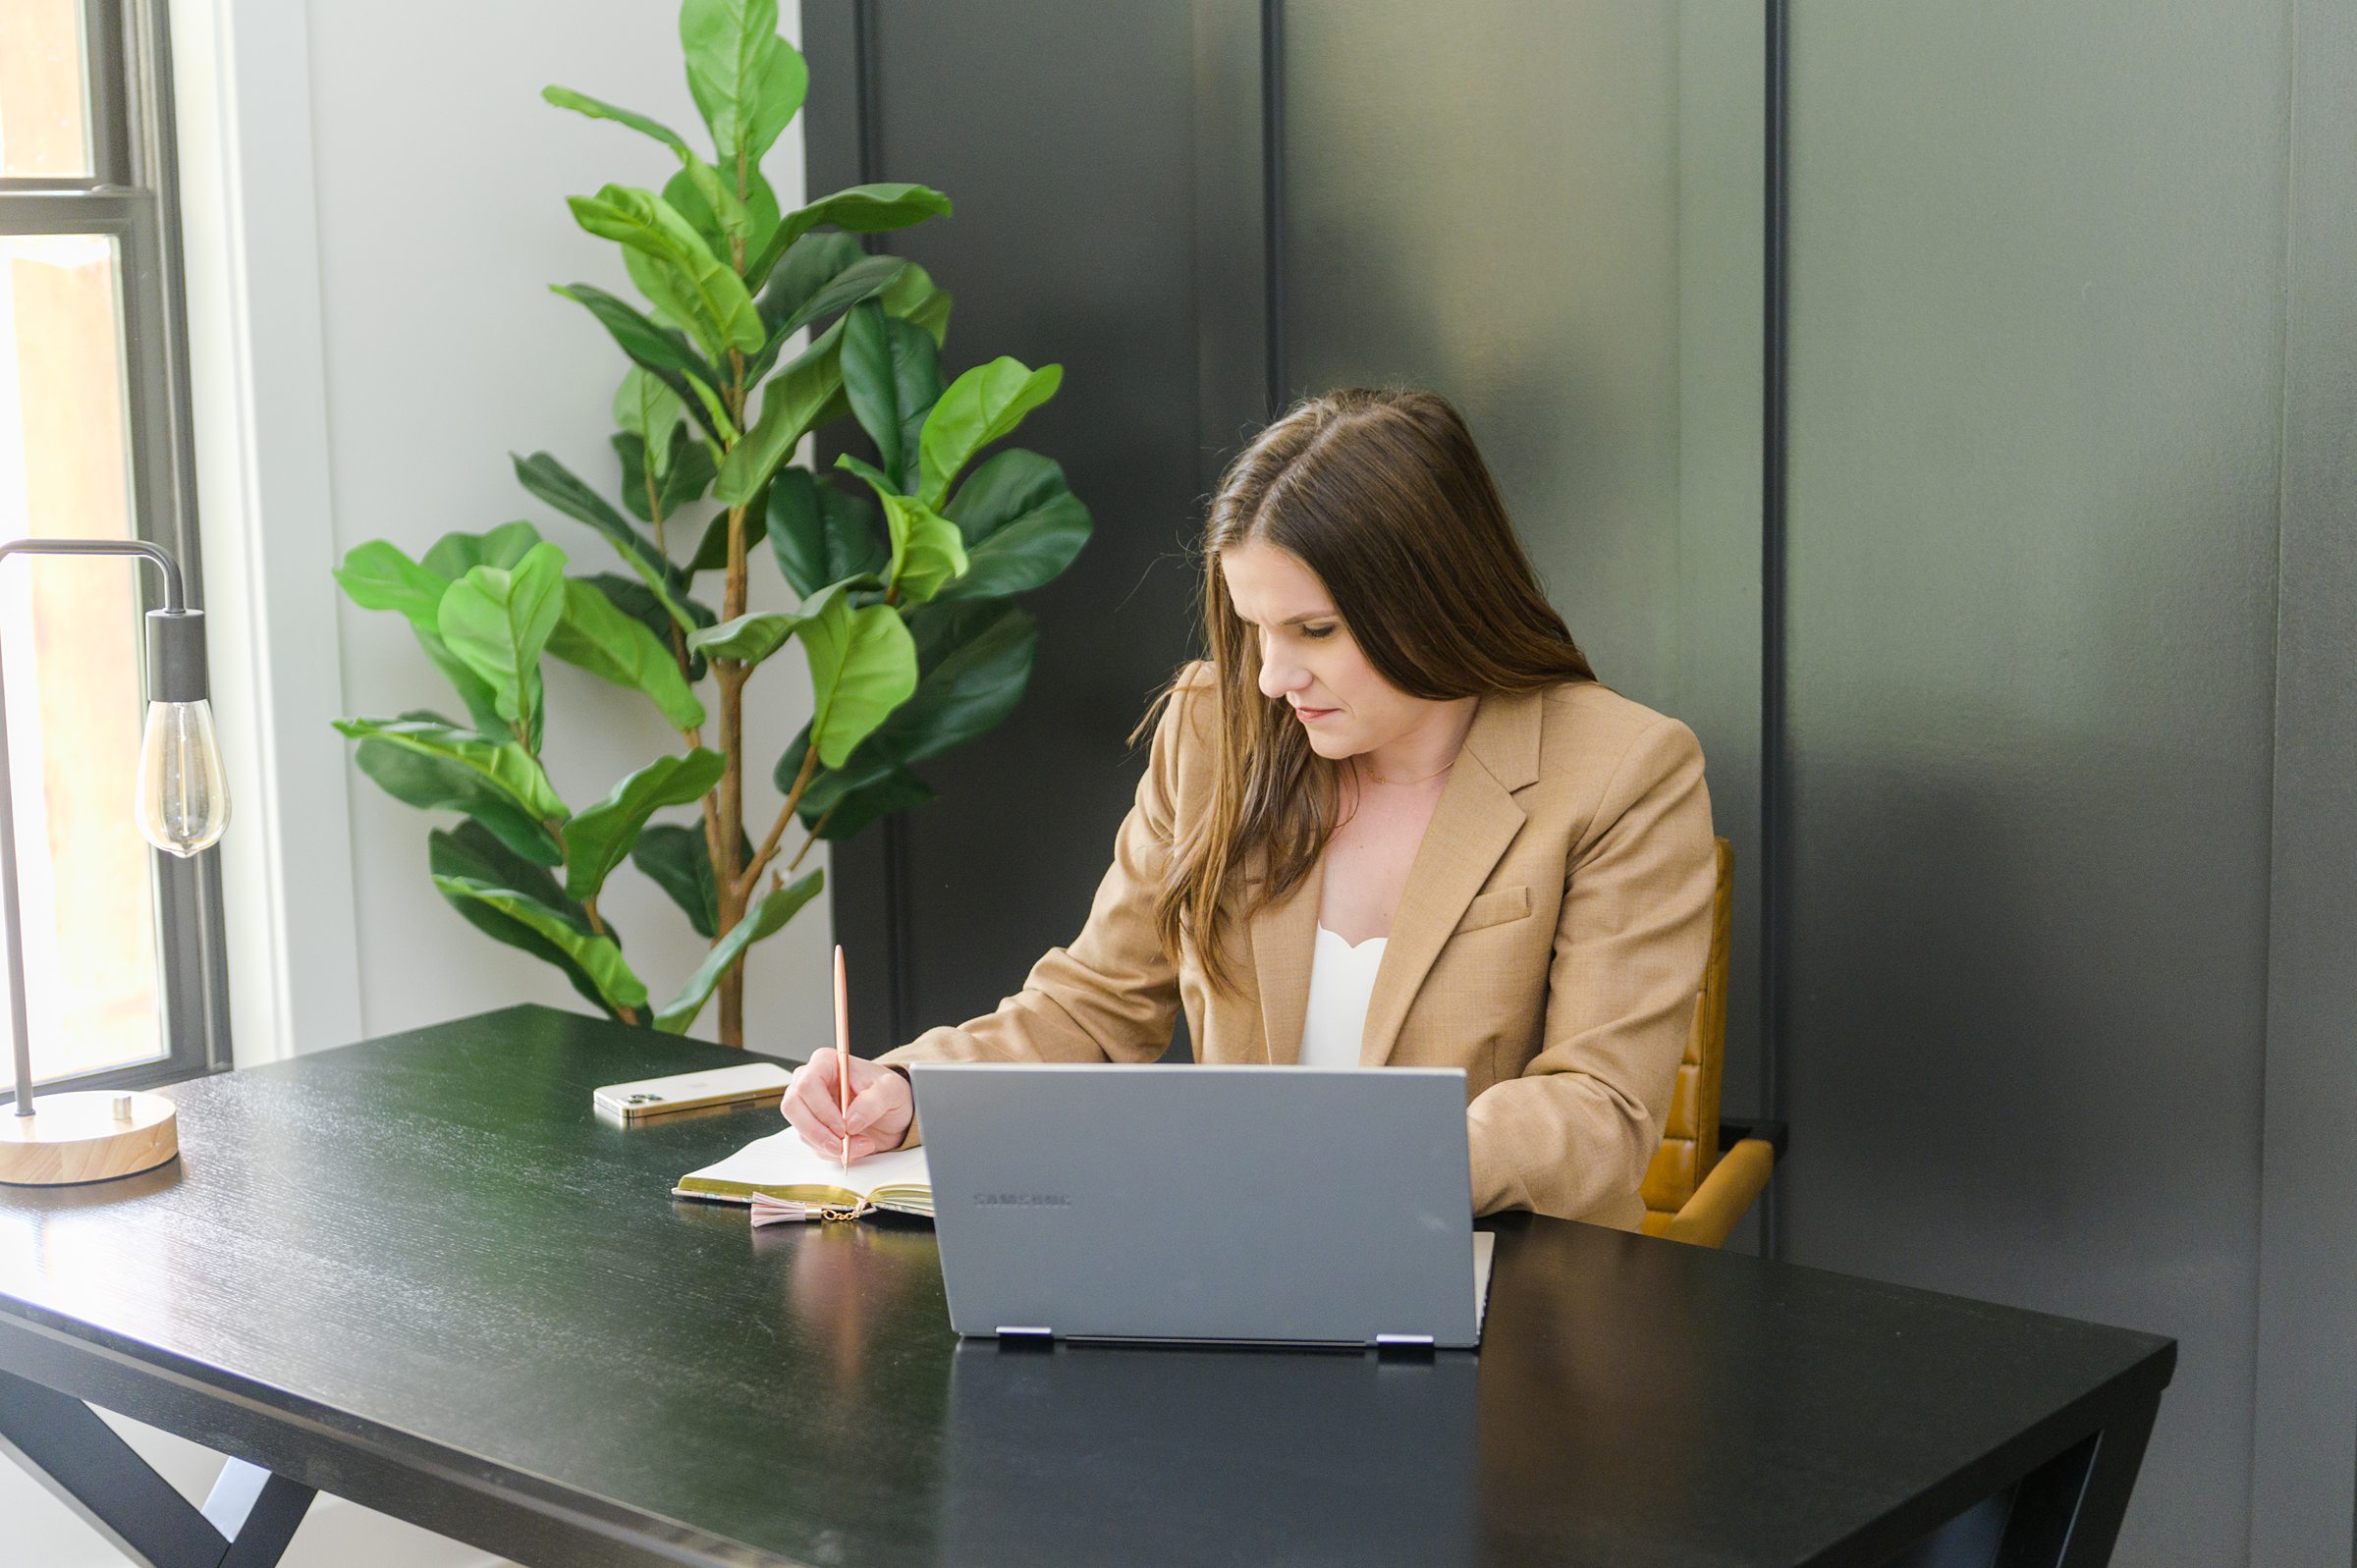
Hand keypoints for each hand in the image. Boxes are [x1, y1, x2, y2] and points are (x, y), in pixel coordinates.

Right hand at [780, 1049, 912, 1162]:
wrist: (892, 1113)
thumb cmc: (888, 1092)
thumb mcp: (892, 1090)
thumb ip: (873, 1102)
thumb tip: (851, 1121)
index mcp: (827, 1063)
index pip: (808, 1084)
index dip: (822, 1109)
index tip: (843, 1127)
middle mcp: (811, 1082)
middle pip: (793, 1107)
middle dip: (818, 1132)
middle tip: (842, 1145)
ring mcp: (808, 1105)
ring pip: (801, 1129)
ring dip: (829, 1145)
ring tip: (860, 1144)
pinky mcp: (812, 1126)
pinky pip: (812, 1144)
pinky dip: (832, 1152)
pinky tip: (853, 1147)